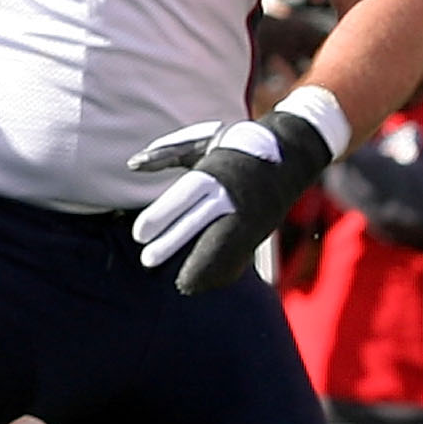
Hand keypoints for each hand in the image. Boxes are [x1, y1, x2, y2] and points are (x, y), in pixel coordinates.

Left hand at [129, 93, 346, 295]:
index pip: (186, 195)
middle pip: (201, 221)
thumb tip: (132, 164)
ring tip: (179, 283)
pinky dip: (224, 270)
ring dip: (201, 266)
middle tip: (147, 260)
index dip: (163, 215)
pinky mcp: (261, 229)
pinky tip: (205, 282)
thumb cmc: (235, 145)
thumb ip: (166, 153)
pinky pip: (242, 254)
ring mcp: (250, 214)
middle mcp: (233, 194)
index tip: (138, 234)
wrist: (290, 151)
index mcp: (217, 170)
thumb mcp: (201, 140)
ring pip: (224, 244)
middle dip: (173, 242)